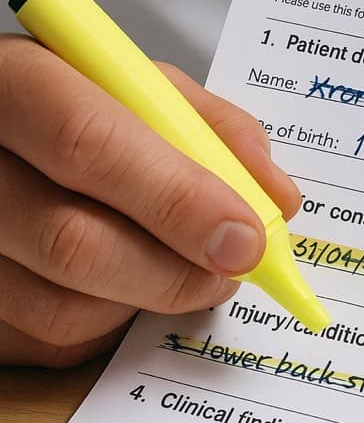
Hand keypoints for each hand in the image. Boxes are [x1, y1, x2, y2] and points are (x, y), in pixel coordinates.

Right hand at [0, 34, 300, 366]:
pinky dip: (108, 323)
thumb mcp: (146, 88)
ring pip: (61, 305)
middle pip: (70, 240)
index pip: (90, 142)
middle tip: (231, 269)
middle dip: (176, 271)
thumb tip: (277, 200)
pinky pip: (45, 339)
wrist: (5, 131)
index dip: (177, 198)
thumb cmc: (84, 104)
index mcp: (19, 82)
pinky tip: (125, 281)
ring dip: (148, 300)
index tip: (245, 237)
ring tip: (180, 266)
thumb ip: (215, 130)